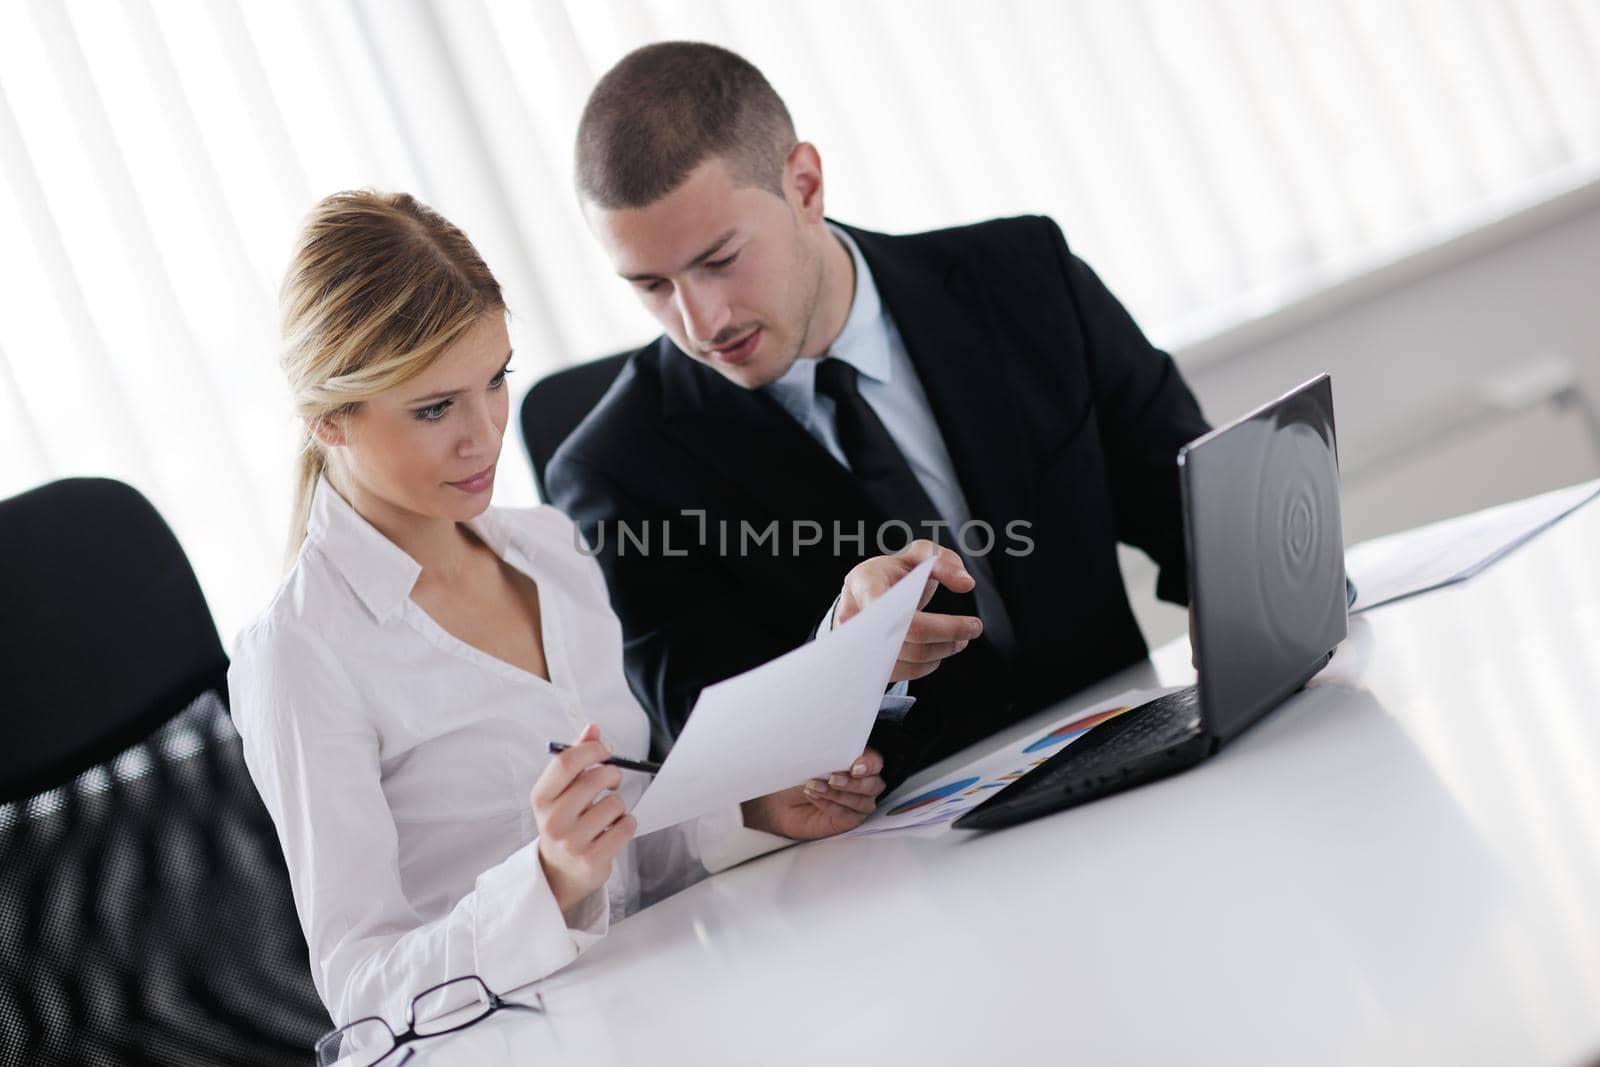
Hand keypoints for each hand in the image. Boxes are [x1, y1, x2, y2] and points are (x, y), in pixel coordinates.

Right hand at [530, 723, 635, 911]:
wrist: (559, 871)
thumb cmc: (564, 821)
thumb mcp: (562, 790)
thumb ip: (576, 756)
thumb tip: (592, 727)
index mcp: (541, 797)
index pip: (566, 762)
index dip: (592, 749)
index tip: (606, 750)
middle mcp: (552, 820)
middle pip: (594, 779)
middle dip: (612, 774)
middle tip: (613, 780)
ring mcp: (571, 842)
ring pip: (615, 804)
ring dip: (618, 806)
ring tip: (607, 815)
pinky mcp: (592, 859)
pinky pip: (626, 827)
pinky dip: (627, 824)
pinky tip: (614, 830)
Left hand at [741, 748, 886, 838]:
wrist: (778, 798)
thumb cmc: (798, 775)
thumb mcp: (812, 761)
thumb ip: (829, 758)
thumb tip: (836, 755)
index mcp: (858, 762)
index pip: (875, 763)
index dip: (869, 764)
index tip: (855, 766)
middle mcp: (863, 783)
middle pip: (873, 785)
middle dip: (853, 782)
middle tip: (832, 778)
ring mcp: (857, 803)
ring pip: (862, 801)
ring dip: (838, 794)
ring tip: (814, 786)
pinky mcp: (848, 820)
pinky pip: (847, 815)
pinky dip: (831, 805)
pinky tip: (814, 797)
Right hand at [836, 540, 982, 681]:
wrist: (866, 592)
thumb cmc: (894, 573)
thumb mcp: (920, 555)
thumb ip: (945, 562)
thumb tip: (965, 583)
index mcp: (865, 581)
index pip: (896, 609)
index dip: (936, 624)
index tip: (970, 623)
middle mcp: (854, 613)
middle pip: (907, 636)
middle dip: (946, 637)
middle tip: (972, 630)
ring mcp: (857, 641)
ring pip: (907, 658)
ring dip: (940, 652)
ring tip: (959, 640)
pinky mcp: (865, 660)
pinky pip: (900, 672)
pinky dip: (926, 665)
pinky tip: (938, 650)